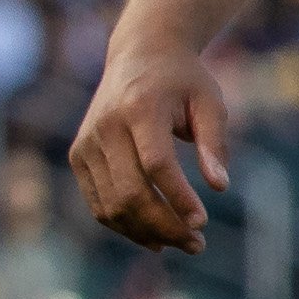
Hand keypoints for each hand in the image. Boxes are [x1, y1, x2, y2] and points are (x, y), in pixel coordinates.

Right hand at [72, 46, 237, 253]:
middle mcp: (105, 127)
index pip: (156, 164)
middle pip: (130, 191)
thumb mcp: (210, 102)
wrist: (140, 55)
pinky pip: (98, 202)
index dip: (178, 197)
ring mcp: (86, 144)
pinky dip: (124, 225)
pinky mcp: (78, 156)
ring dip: (146, 232)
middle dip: (164, 225)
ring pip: (110, 204)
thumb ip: (214, 143)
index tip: (202, 222)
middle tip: (197, 244)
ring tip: (183, 243)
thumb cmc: (184, 80)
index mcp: (139, 108)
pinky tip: (155, 238)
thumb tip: (220, 187)